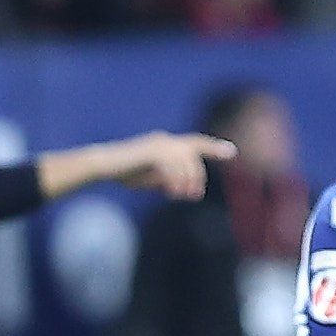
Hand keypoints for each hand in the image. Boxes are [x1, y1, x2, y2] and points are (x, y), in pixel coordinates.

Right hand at [105, 131, 237, 200]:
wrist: (104, 165)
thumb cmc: (124, 172)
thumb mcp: (151, 178)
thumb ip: (169, 179)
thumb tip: (185, 188)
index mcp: (167, 143)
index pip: (195, 143)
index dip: (213, 147)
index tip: (232, 152)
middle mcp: (165, 140)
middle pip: (192, 156)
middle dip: (197, 176)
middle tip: (194, 195)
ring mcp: (159, 143)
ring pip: (183, 162)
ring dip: (186, 181)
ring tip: (182, 196)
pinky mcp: (151, 151)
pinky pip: (171, 167)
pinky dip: (174, 181)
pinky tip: (173, 193)